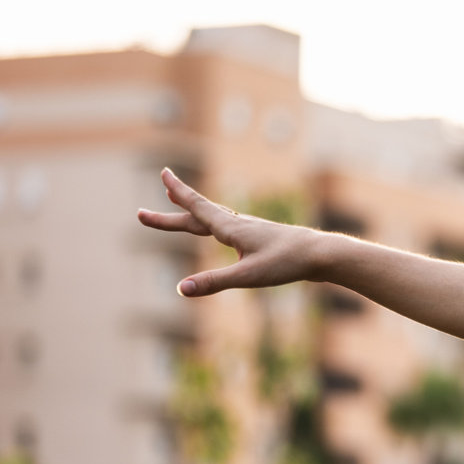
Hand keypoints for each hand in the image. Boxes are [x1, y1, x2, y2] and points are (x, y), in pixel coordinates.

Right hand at [136, 169, 320, 295]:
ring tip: (175, 204)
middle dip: (169, 215)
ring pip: (213, 219)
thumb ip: (213, 282)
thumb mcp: (247, 277)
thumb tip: (179, 289)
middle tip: (141, 214)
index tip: (163, 173)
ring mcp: (250, 230)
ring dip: (191, 213)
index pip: (198, 207)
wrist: (322, 256)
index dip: (178, 193)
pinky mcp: (261, 238)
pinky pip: (229, 227)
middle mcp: (238, 224)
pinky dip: (213, 223)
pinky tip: (219, 230)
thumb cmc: (287, 264)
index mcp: (231, 228)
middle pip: (197, 216)